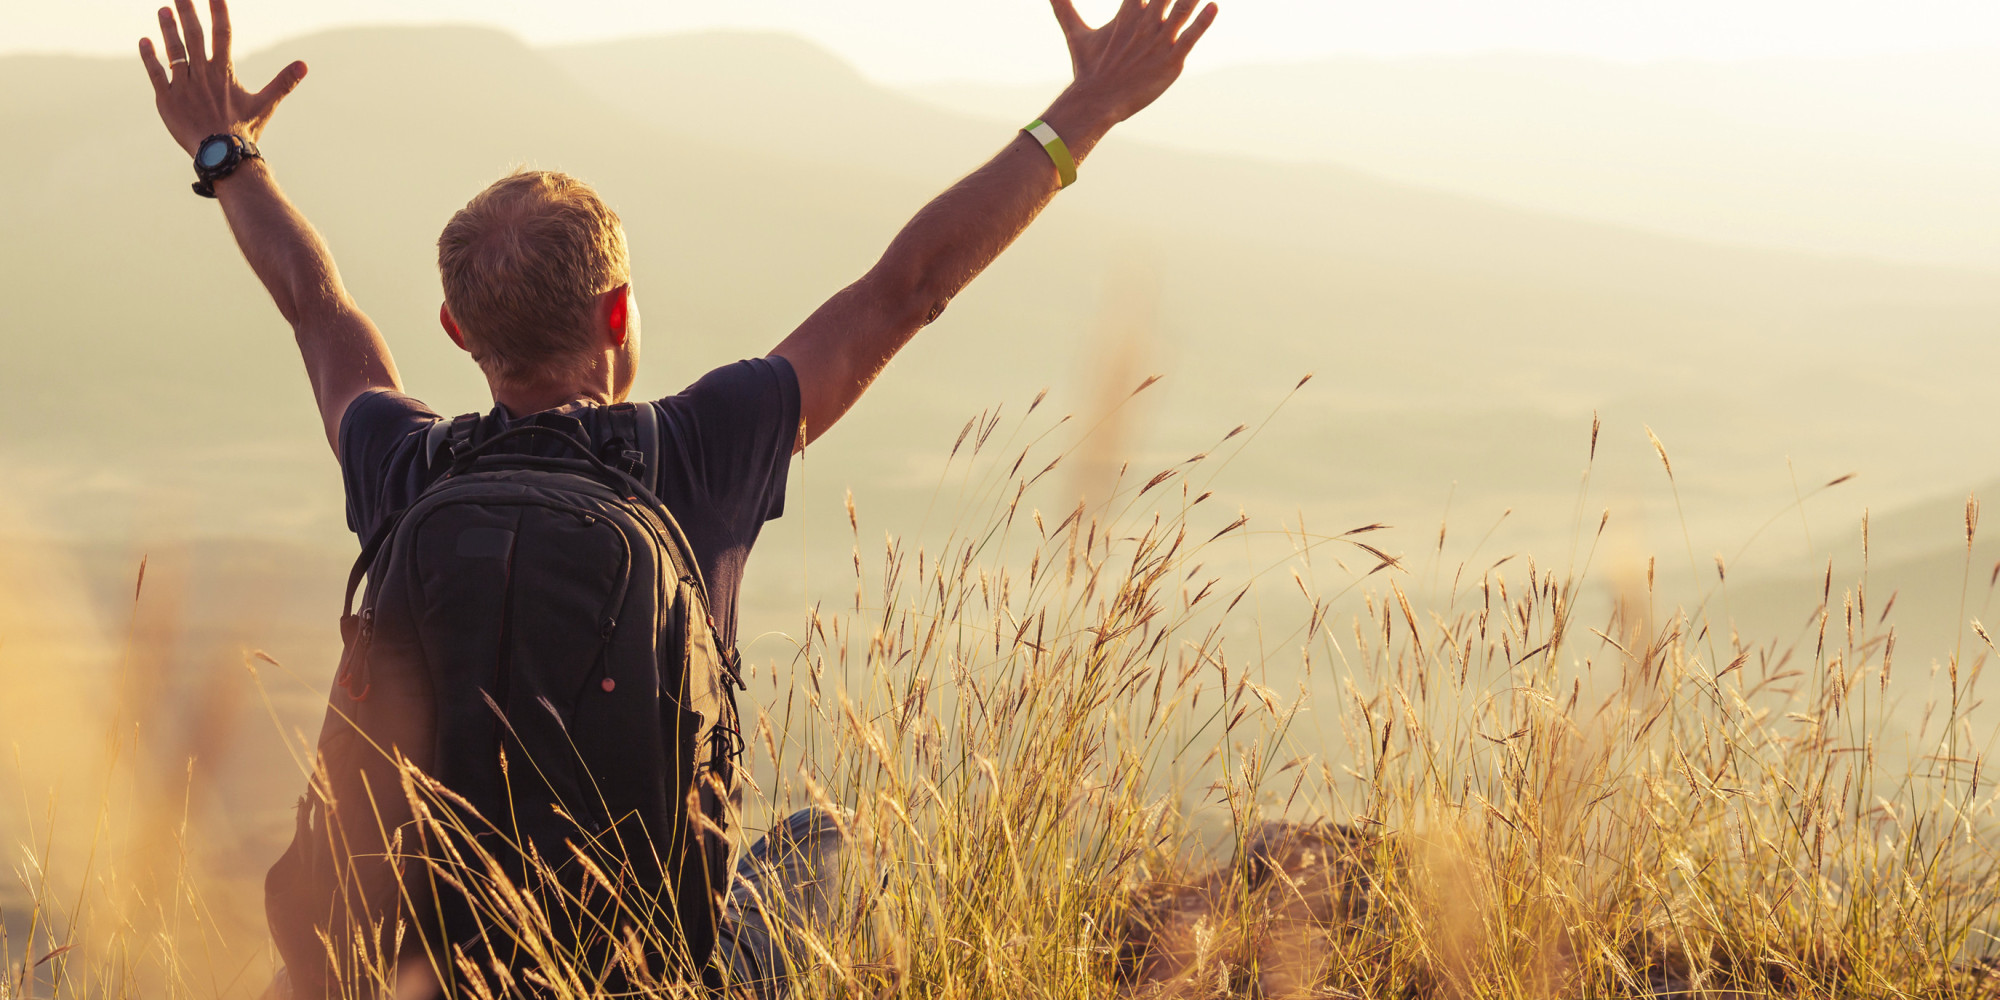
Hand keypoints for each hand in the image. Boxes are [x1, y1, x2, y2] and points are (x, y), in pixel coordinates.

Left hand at [139, 0, 305, 155]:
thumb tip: (304, 65)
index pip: (223, 34)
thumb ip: (283, 82)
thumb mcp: (266, 104)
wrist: (221, 155)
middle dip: (187, 11)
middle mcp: (203, 74)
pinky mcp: (167, 99)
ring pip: (174, 51)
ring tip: (163, 9)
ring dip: (168, 29)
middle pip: (194, 35)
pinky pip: (155, 73)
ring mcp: (183, 85)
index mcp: (224, 72)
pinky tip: (145, 41)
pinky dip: (149, 56)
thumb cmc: (244, 130)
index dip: (218, 11)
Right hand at [1050, 0, 1217, 124]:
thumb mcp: (1075, 33)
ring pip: (1183, 8)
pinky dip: (1204, 21)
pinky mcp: (1172, 60)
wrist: (1096, 101)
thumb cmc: (1088, 68)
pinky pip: (1192, 36)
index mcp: (1127, 13)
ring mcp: (1160, 41)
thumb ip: (1063, 7)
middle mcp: (1145, 23)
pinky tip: (1214, 6)